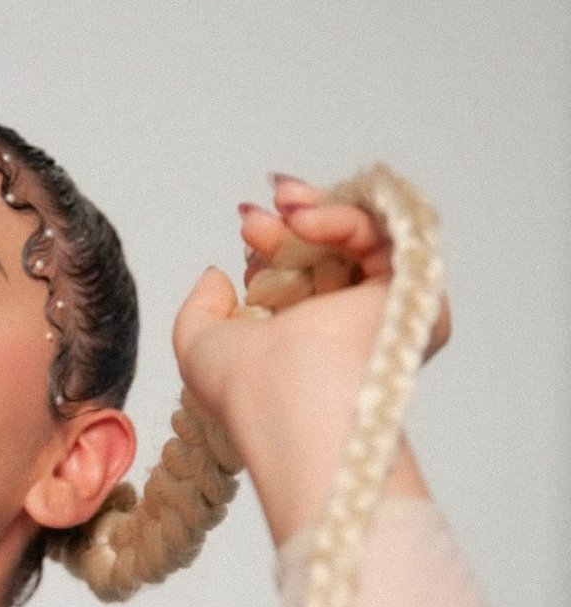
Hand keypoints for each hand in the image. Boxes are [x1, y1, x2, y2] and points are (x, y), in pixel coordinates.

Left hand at [172, 174, 449, 544]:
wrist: (289, 398)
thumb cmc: (242, 388)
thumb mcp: (198, 344)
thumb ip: (200, 309)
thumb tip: (217, 275)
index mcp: (305, 340)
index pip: (302, 273)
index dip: (275, 242)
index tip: (248, 228)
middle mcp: (345, 326)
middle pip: (332, 250)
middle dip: (292, 222)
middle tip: (257, 218)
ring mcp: (380, 310)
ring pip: (361, 237)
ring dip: (317, 211)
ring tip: (283, 208)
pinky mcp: (409, 294)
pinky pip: (387, 236)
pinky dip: (344, 218)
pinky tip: (304, 221)